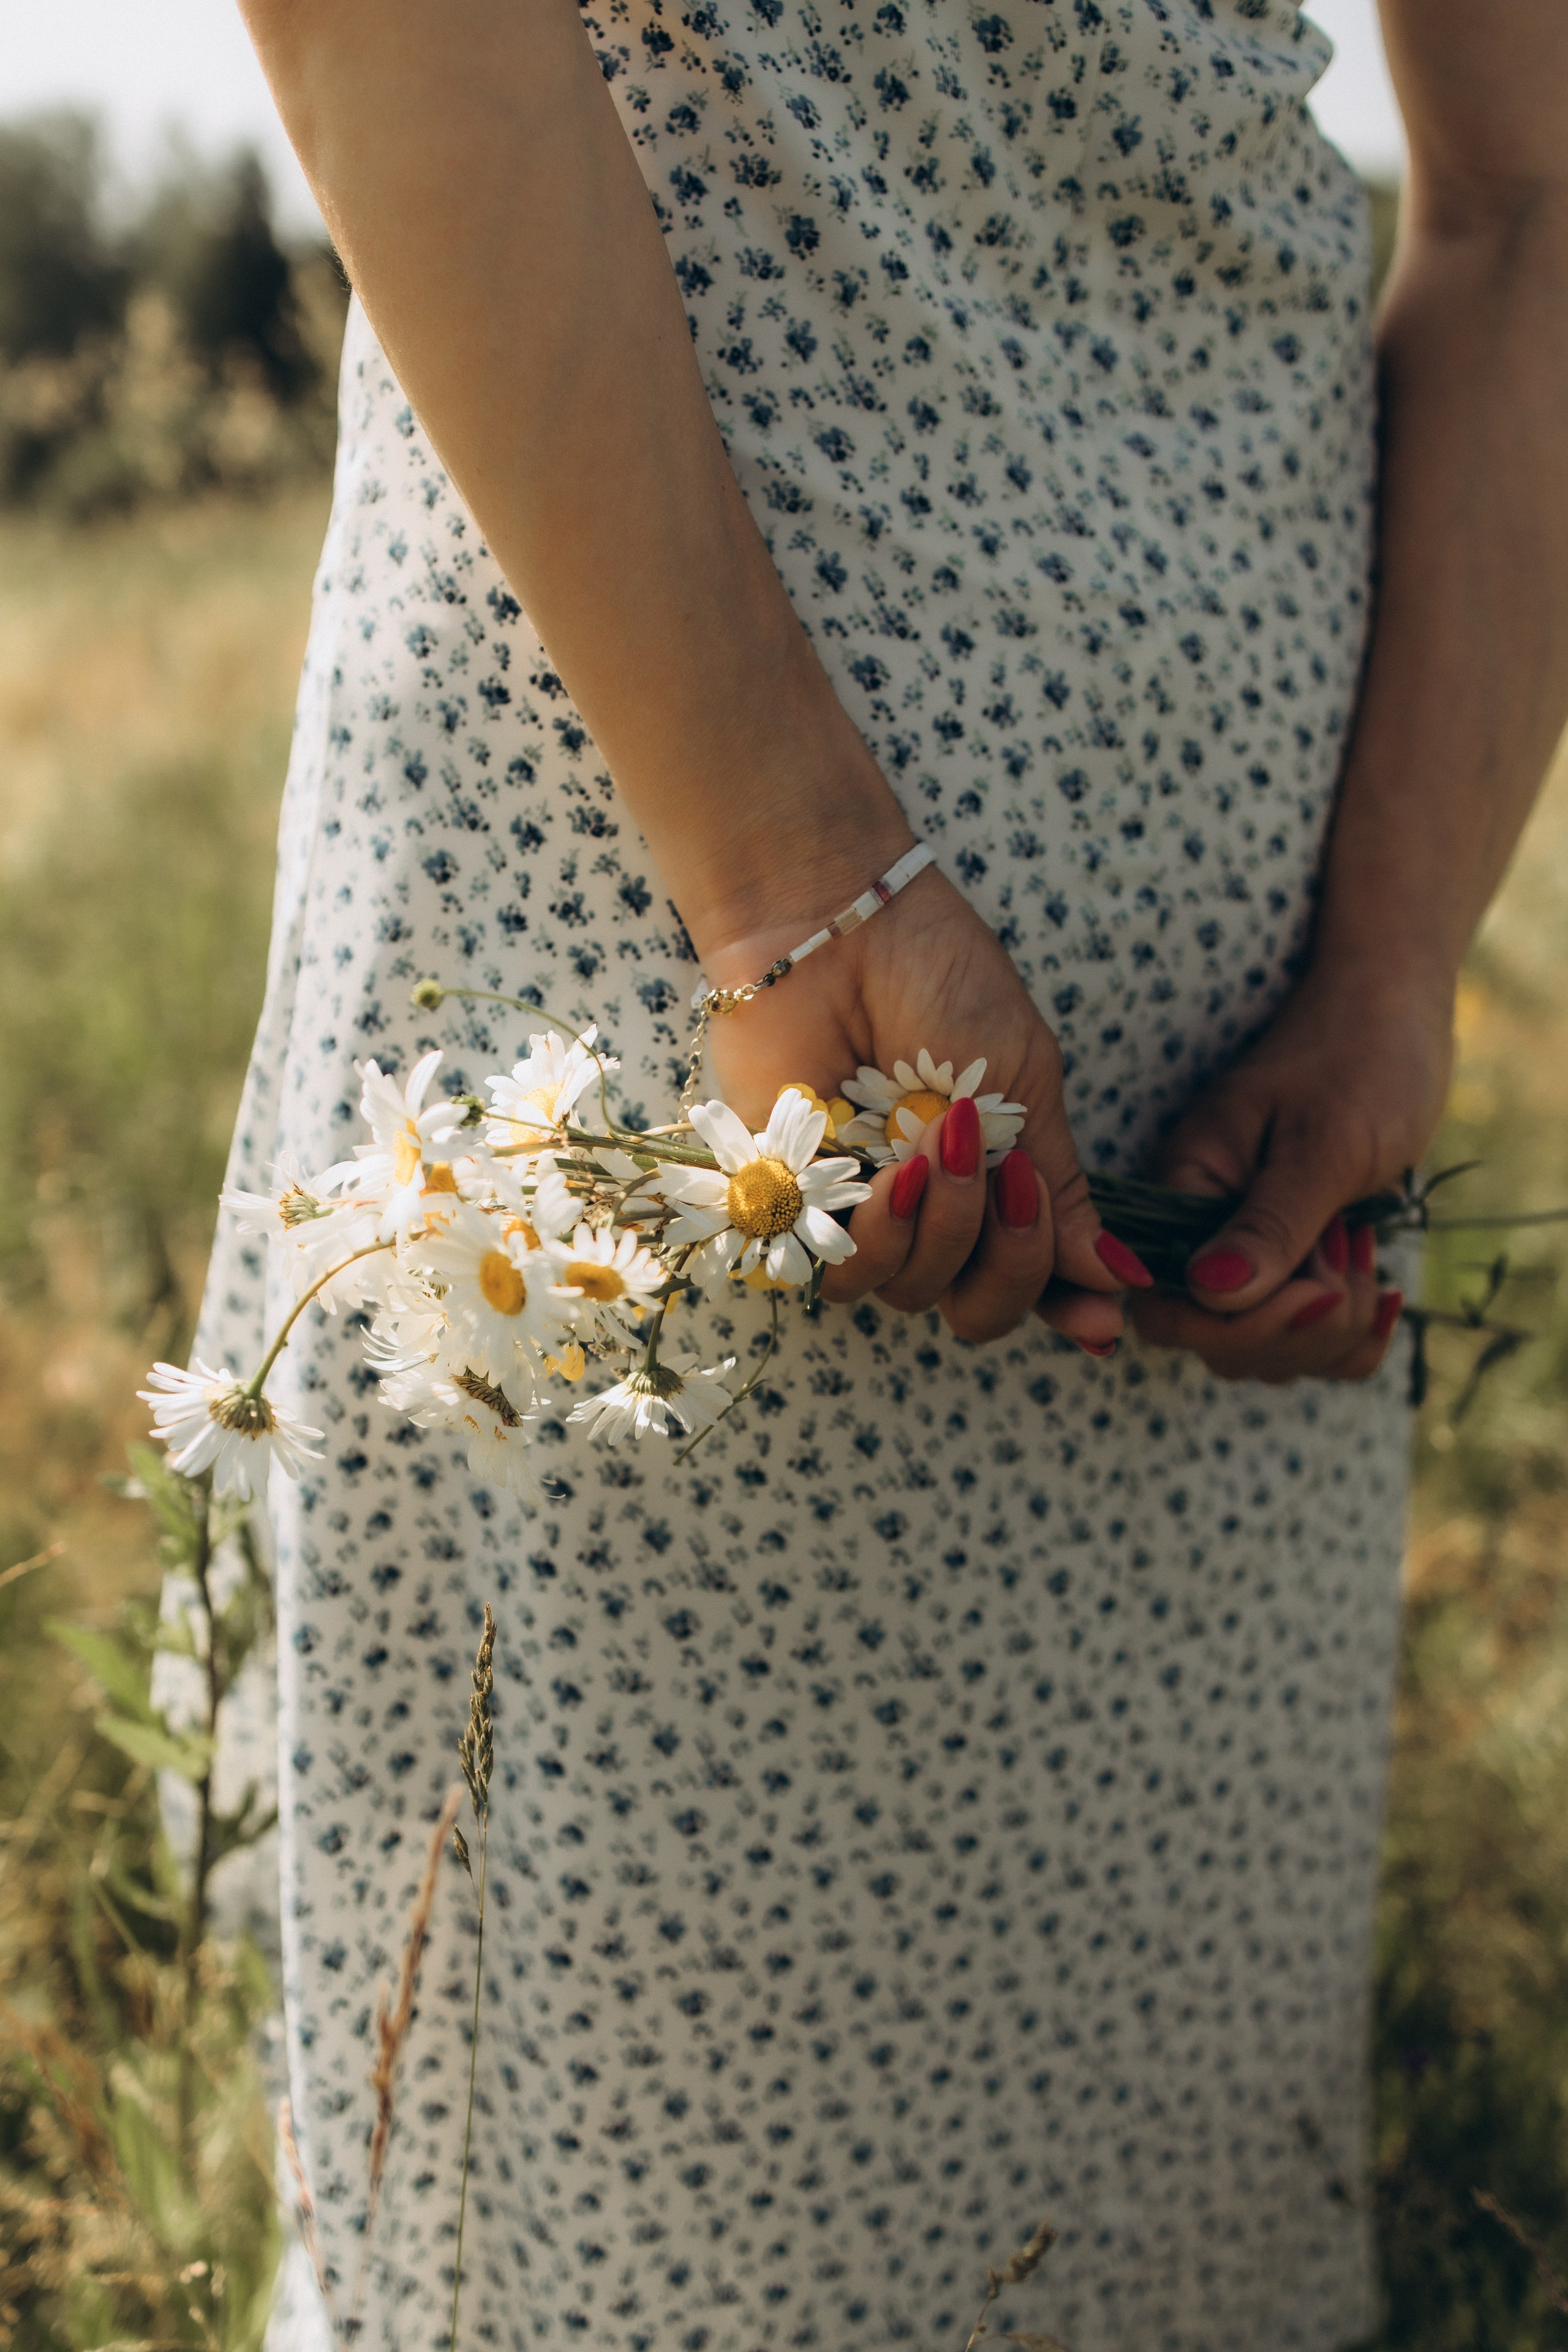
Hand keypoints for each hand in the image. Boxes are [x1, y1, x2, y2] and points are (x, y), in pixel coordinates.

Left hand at [693, 860, 1132, 1346]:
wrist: (835, 922)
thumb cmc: (936, 981)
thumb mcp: (1024, 1084)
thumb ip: (1060, 1188)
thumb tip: (1118, 1278)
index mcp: (993, 1183)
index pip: (1030, 1278)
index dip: (1067, 1310)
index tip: (1101, 1326)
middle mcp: (928, 1212)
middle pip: (977, 1308)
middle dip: (1010, 1261)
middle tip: (1010, 1179)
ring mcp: (858, 1211)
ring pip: (911, 1293)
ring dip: (943, 1232)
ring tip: (936, 1151)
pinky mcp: (789, 1201)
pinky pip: (837, 1272)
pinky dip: (875, 1234)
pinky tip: (890, 1175)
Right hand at [1128, 954, 1454, 1381]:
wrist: (1392, 1011)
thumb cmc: (1360, 1056)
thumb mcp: (1324, 1142)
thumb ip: (1269, 1221)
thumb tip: (1211, 1294)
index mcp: (1181, 1186)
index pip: (1164, 1305)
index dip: (1236, 1324)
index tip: (1317, 1288)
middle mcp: (1197, 1229)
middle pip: (1216, 1341)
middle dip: (1299, 1325)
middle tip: (1352, 1248)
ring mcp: (1242, 1250)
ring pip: (1263, 1351)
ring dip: (1330, 1329)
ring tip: (1363, 1249)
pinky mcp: (1288, 1262)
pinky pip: (1306, 1344)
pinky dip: (1350, 1338)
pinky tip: (1381, 1291)